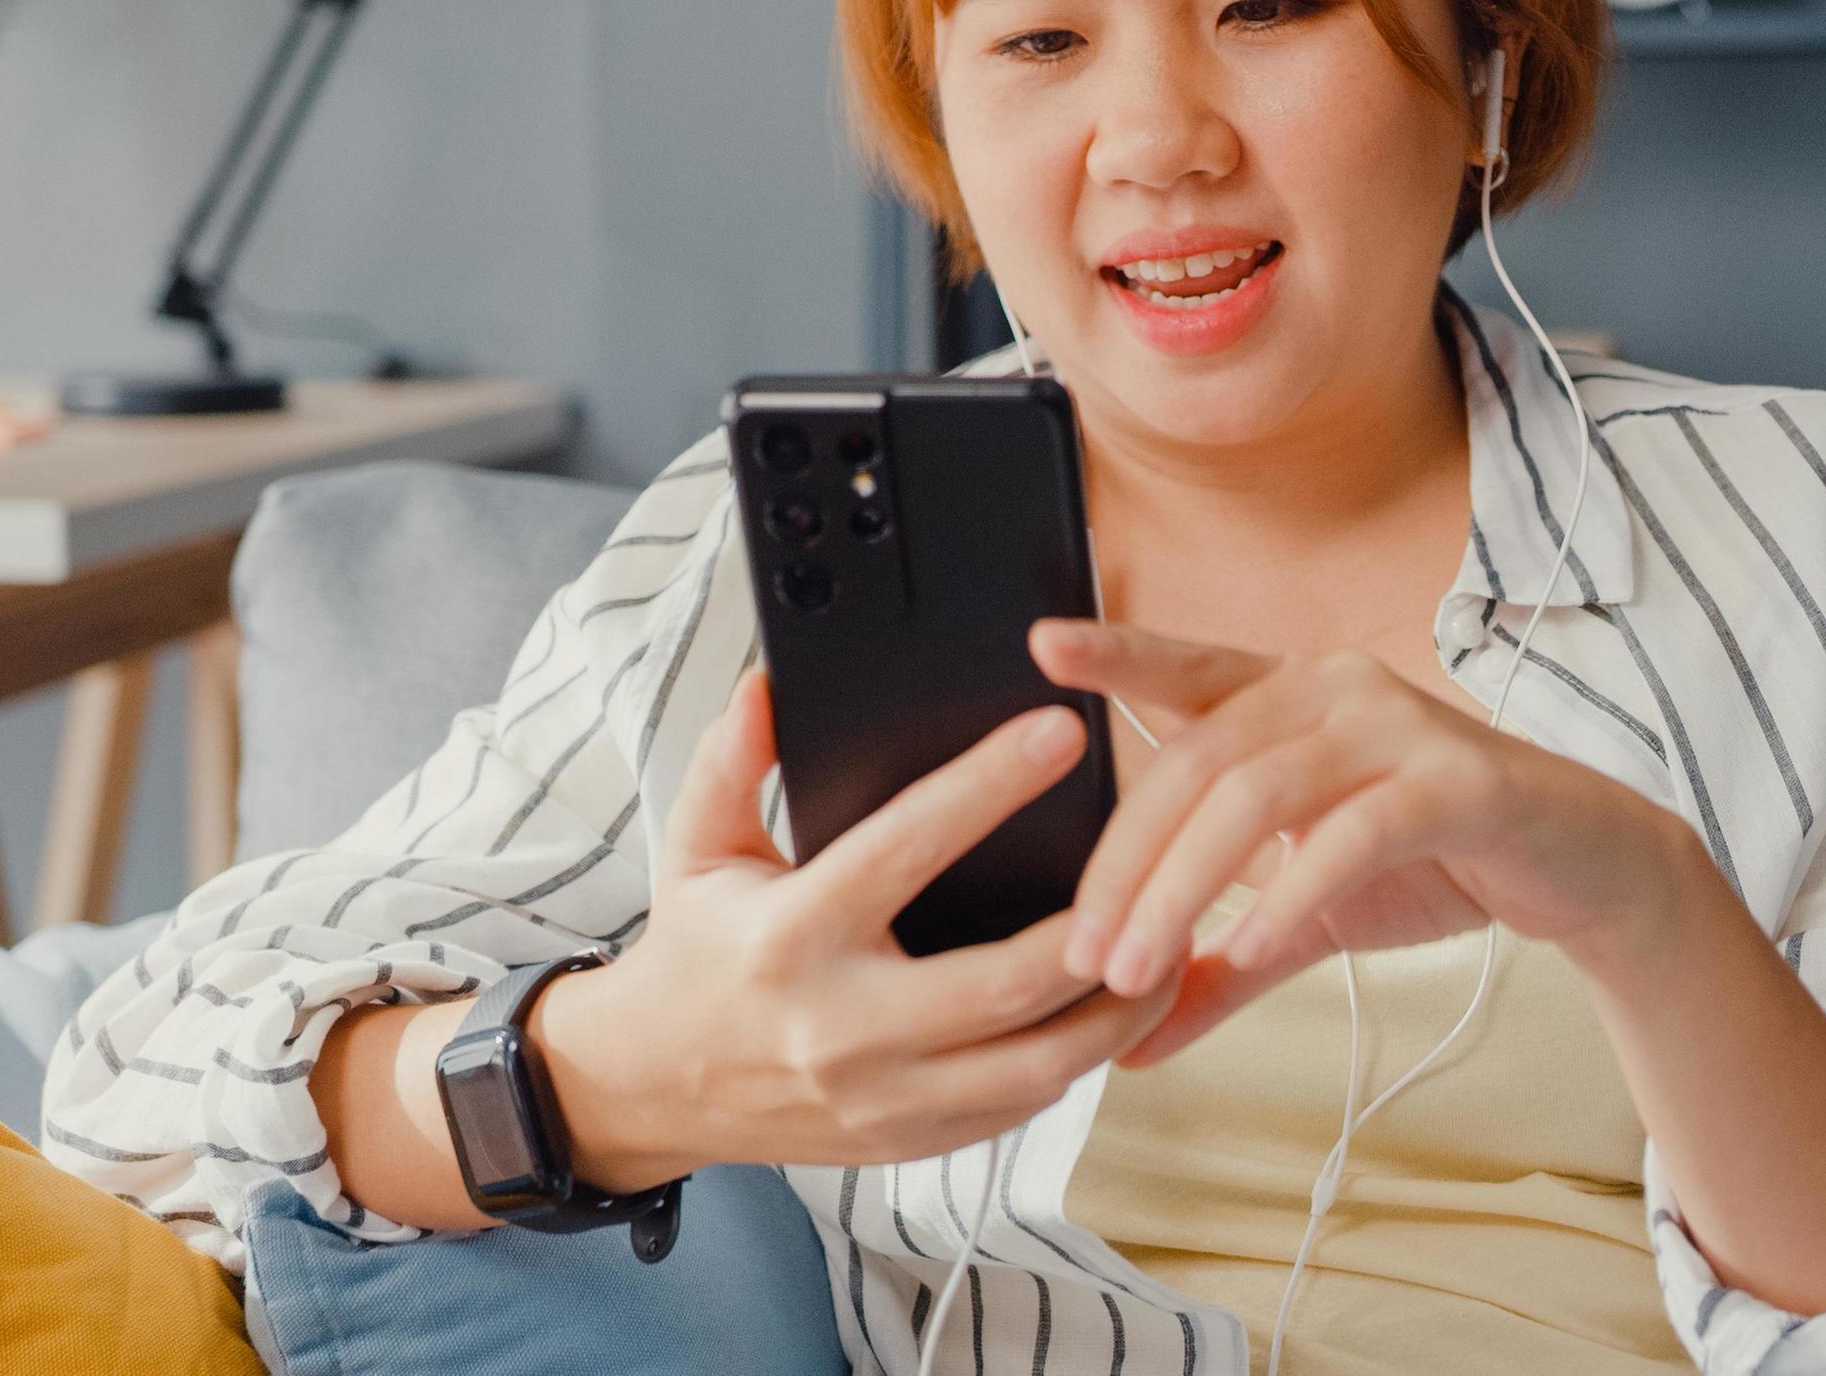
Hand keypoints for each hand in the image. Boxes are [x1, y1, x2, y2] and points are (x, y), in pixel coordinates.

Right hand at [540, 670, 1178, 1188]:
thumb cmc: (695, 950)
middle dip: (1100, 925)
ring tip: (1170, 942)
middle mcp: (843, 1025)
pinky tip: (1114, 1005)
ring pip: (1041, 1062)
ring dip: (1120, 1006)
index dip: (990, 784)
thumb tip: (770, 683)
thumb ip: (730, 760)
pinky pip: (1023, 1104)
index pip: (908, 847)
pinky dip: (1080, 1055)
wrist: (655, 1086)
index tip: (1061, 730)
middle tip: (1162, 859)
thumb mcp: (696, 846)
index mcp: (794, 935)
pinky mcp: (911, 1142)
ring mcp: (883, 1097)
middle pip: (1009, 981)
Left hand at [1033, 620, 1691, 1066]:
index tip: (1040, 645)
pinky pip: (1355, 829)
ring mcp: (1399, 725)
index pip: (1189, 669)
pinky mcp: (1459, 781)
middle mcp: (1336, 688)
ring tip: (1140, 968)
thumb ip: (1218, 967)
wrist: (1578, 872)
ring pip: (1258, 793)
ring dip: (1185, 887)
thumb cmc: (1432, 866)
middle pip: (1198, 762)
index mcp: (1290, 696)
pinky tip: (1254, 943)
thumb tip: (1123, 1042)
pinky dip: (1293, 892)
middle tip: (1084, 955)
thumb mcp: (1305, 917)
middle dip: (1128, 864)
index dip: (1118, 654)